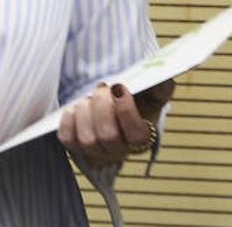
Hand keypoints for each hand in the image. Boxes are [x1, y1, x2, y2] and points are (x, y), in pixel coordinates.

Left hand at [58, 80, 172, 167]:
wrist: (112, 104)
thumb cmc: (135, 99)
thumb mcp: (152, 92)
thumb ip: (161, 86)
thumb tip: (163, 80)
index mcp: (142, 138)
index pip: (136, 135)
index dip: (126, 111)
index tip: (120, 88)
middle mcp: (119, 150)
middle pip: (108, 136)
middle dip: (102, 107)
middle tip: (102, 88)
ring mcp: (96, 151)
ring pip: (87, 140)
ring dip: (85, 113)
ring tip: (87, 98)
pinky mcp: (76, 146)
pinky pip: (68, 139)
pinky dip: (68, 122)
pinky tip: (74, 108)